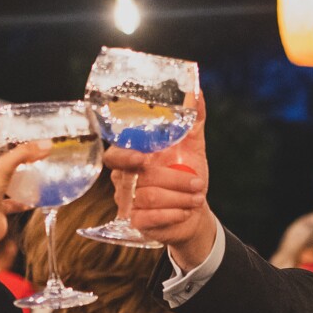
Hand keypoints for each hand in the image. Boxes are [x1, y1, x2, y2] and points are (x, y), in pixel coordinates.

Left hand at [0, 123, 47, 254]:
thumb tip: (42, 145)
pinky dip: (23, 197)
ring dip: (17, 171)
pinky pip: (12, 198)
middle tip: (24, 142)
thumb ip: (23, 155)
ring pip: (4, 176)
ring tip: (32, 164)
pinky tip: (34, 196)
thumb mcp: (2, 169)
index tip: (5, 121)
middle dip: (8, 148)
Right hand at [106, 91, 217, 268]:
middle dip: (174, 179)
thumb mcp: (192, 145)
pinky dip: (172, 214)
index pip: (115, 154)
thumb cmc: (188, 173)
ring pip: (149, 197)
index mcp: (132, 156)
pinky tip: (186, 211)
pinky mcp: (135, 222)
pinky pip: (149, 218)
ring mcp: (127, 202)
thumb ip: (192, 118)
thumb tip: (196, 89)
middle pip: (141, 177)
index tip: (143, 158)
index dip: (125, 156)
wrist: (194, 211)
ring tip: (198, 195)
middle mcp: (124, 178)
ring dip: (179, 197)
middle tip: (198, 182)